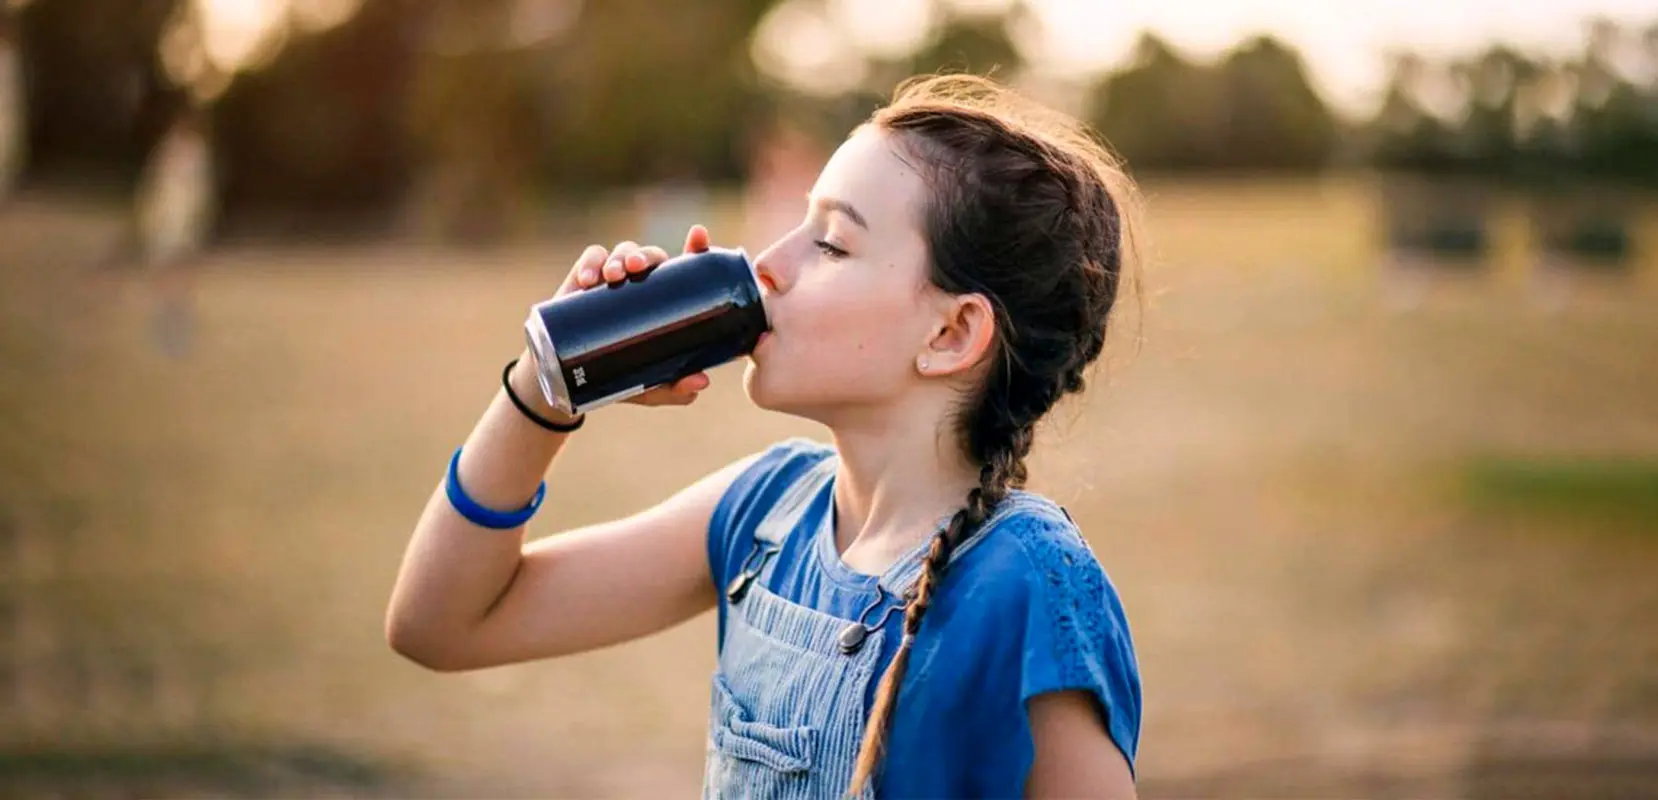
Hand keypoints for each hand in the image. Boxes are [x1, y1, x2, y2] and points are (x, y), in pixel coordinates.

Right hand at [546, 225, 714, 406]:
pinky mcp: (583, 278)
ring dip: (619, 257)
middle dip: (646, 256)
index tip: (699, 235)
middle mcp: (641, 283)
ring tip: (614, 275)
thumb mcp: (648, 386)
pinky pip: (590, 258)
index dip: (695, 248)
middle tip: (638, 268)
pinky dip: (590, 263)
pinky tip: (587, 280)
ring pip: (622, 251)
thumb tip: (701, 381)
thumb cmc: (618, 375)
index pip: (685, 268)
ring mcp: (612, 278)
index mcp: (665, 299)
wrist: (570, 380)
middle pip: (651, 256)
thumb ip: (674, 387)